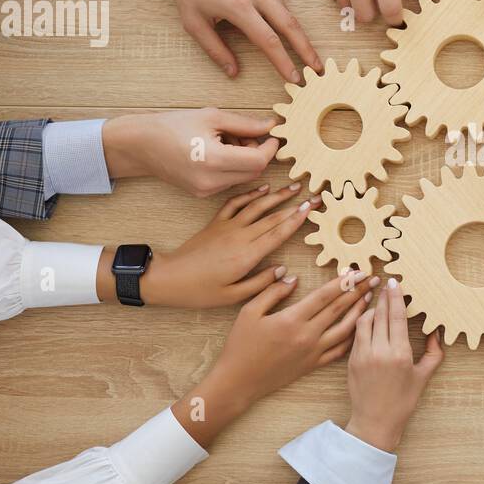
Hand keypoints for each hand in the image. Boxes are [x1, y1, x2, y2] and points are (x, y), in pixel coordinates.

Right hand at [102, 108, 278, 197]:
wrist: (141, 145)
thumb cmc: (173, 126)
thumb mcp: (212, 117)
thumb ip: (245, 124)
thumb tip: (271, 126)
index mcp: (214, 160)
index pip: (258, 161)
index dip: (270, 148)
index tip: (271, 135)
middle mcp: (211, 181)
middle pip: (254, 172)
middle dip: (257, 153)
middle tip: (245, 134)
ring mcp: (205, 190)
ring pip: (243, 178)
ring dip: (244, 160)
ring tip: (226, 141)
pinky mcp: (201, 194)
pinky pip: (229, 182)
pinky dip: (232, 167)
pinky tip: (217, 152)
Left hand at [105, 184, 312, 307]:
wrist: (169, 277)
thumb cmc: (200, 291)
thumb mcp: (233, 296)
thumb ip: (261, 284)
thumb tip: (285, 272)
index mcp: (247, 256)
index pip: (278, 233)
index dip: (297, 219)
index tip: (311, 208)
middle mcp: (240, 237)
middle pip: (273, 217)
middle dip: (295, 205)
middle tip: (314, 196)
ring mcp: (227, 227)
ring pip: (257, 206)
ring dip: (277, 195)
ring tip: (294, 186)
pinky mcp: (216, 223)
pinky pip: (236, 204)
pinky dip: (250, 194)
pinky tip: (262, 188)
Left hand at [151, 0, 319, 80]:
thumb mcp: (194, 24)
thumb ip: (215, 50)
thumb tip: (233, 72)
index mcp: (237, 5)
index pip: (268, 40)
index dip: (283, 62)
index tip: (295, 78)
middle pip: (290, 25)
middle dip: (306, 49)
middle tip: (317, 68)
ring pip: (287, 12)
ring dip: (297, 34)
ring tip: (305, 53)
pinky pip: (278, 0)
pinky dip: (284, 18)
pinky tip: (286, 31)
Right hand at [173, 271, 378, 446]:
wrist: (239, 381)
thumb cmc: (240, 345)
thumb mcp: (249, 312)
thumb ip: (272, 291)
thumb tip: (292, 277)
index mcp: (292, 319)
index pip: (325, 295)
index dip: (344, 281)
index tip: (357, 271)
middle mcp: (307, 335)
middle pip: (339, 309)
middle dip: (359, 291)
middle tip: (373, 279)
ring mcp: (313, 351)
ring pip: (345, 329)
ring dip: (360, 312)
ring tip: (370, 299)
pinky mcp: (313, 365)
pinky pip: (340, 350)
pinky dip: (352, 337)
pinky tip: (360, 327)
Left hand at [344, 279, 444, 451]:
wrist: (374, 422)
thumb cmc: (402, 402)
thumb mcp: (422, 377)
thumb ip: (433, 353)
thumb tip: (436, 334)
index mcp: (400, 354)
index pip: (398, 317)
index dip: (397, 297)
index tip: (396, 282)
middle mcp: (380, 351)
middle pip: (381, 314)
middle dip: (384, 296)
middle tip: (387, 282)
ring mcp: (363, 355)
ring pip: (365, 321)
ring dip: (372, 308)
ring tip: (379, 301)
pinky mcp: (351, 359)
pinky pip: (356, 333)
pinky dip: (363, 322)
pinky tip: (368, 318)